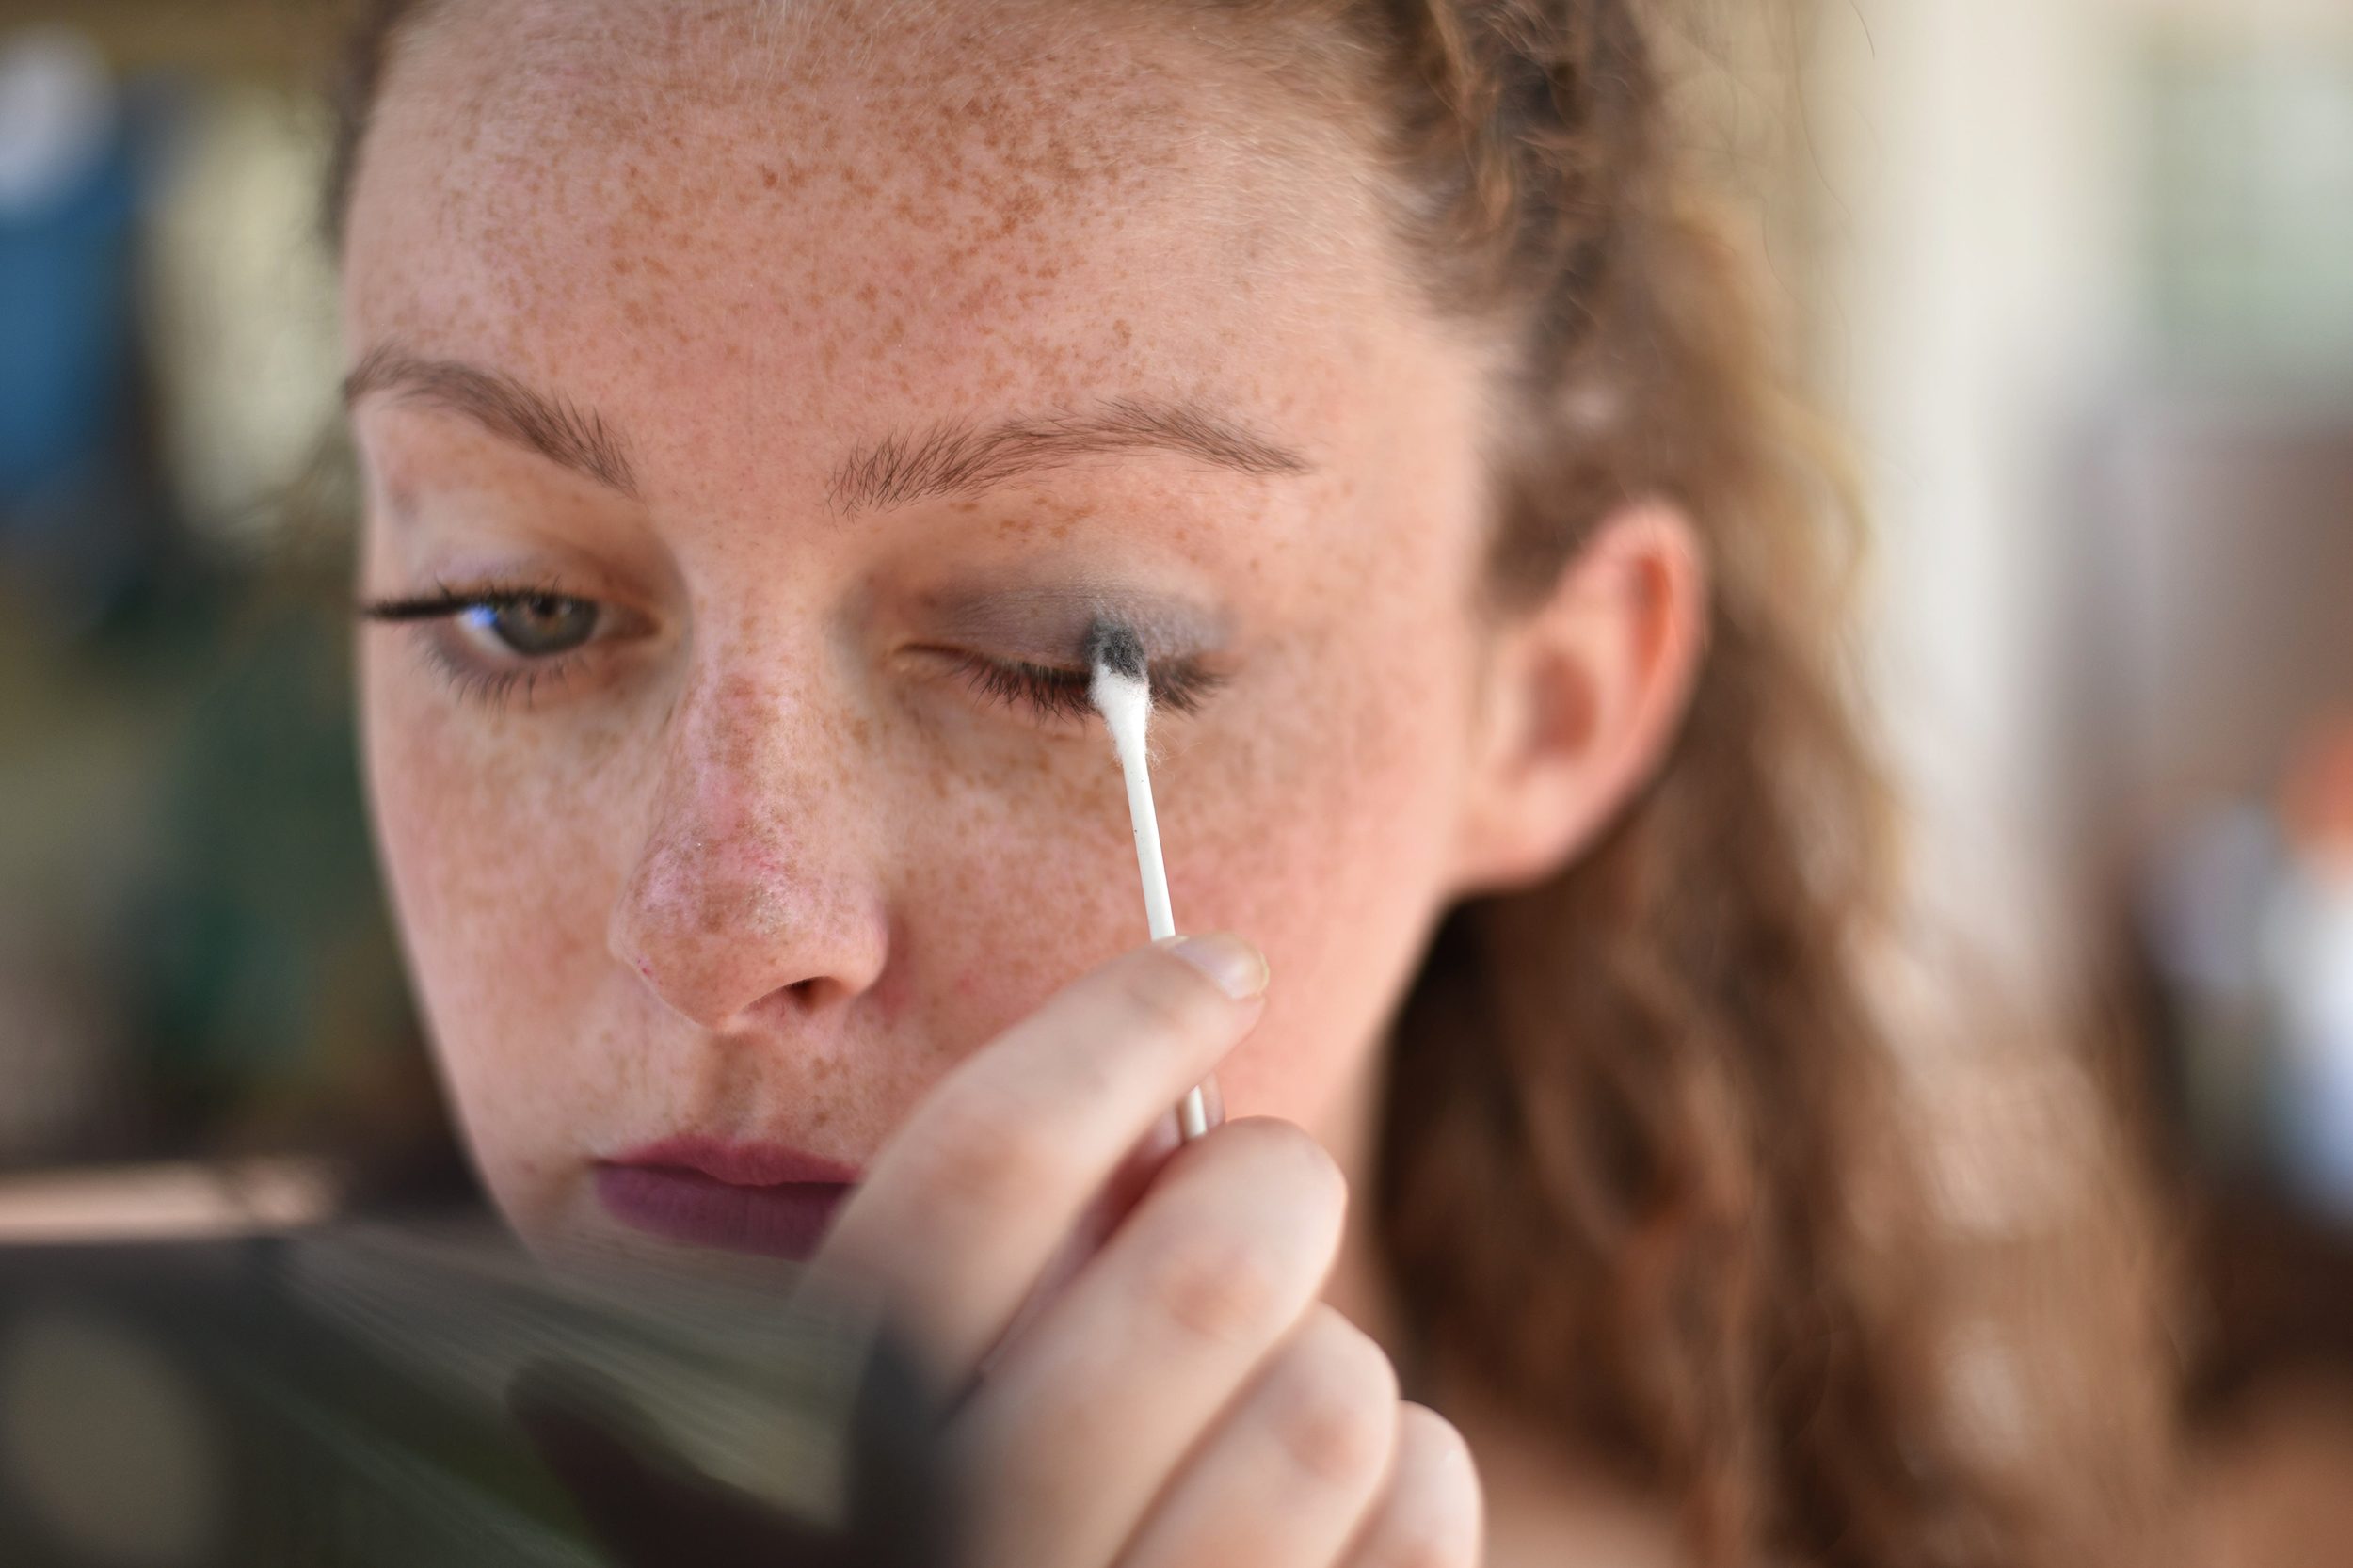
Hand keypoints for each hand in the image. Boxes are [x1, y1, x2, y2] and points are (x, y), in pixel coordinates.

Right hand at [810, 936, 1482, 1567]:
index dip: (1119, 1027)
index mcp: (830, 1444)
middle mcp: (963, 1554)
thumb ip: (972, 1284)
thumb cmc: (959, 1530)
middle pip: (1204, 1265)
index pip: (987, 1164)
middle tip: (1266, 1185)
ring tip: (1274, 1396)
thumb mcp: (875, 1415)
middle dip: (1269, 1180)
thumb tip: (1143, 1123)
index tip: (1212, 964)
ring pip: (1335, 1394)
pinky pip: (1421, 1505)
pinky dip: (1414, 1470)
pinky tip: (1347, 1496)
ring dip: (1329, 1356)